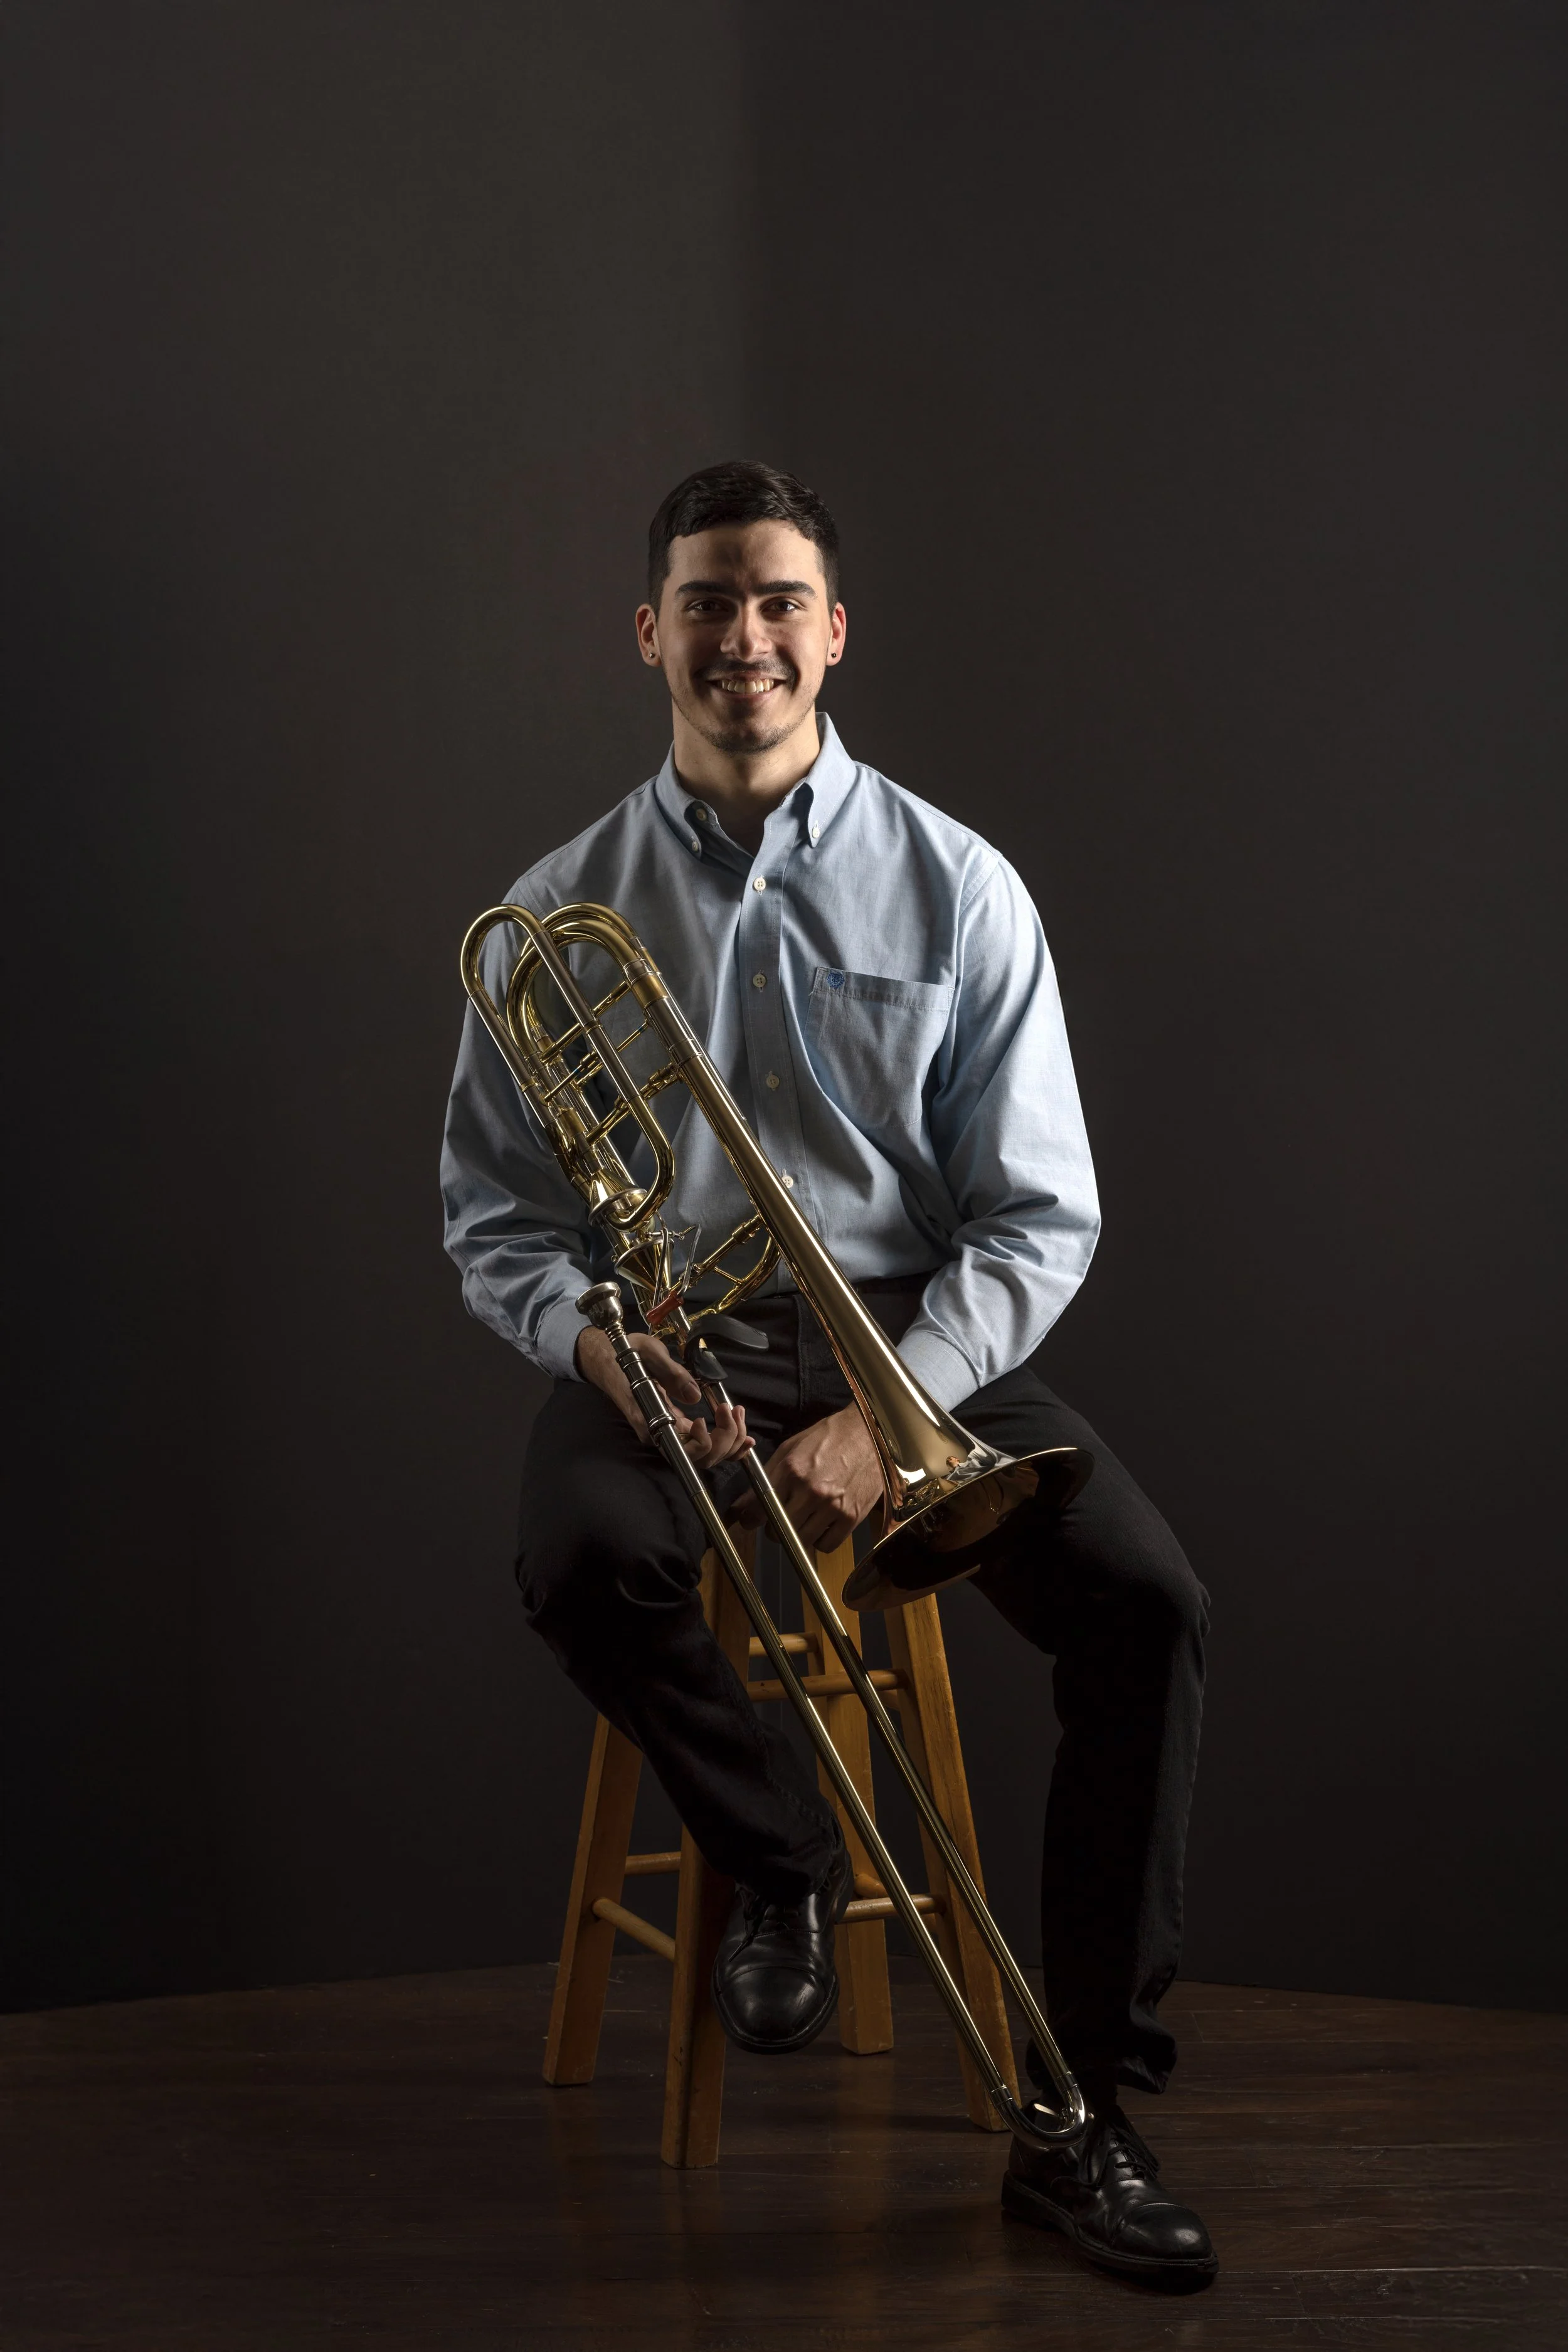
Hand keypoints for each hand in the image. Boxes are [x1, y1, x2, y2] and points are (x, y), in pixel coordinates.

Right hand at [575, 1325, 751, 1469]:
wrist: (607, 1358)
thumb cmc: (626, 1354)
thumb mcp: (650, 1353)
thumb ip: (672, 1373)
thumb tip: (694, 1395)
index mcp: (650, 1419)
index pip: (682, 1449)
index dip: (703, 1442)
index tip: (710, 1416)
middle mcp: (659, 1432)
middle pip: (700, 1456)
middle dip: (725, 1439)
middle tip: (732, 1410)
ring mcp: (669, 1432)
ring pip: (706, 1454)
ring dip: (729, 1439)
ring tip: (738, 1413)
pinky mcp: (676, 1426)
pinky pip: (703, 1444)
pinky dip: (727, 1443)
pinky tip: (744, 1436)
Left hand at [739, 1405, 881, 1552]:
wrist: (869, 1434)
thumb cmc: (829, 1438)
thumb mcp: (791, 1449)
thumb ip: (765, 1477)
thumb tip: (742, 1507)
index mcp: (791, 1469)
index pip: (760, 1507)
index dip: (752, 1518)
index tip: (750, 1521)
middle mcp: (810, 1489)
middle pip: (779, 1528)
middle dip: (774, 1528)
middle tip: (779, 1520)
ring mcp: (832, 1505)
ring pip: (801, 1540)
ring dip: (796, 1536)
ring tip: (801, 1522)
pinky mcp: (851, 1516)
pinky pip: (827, 1545)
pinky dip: (820, 1541)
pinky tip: (821, 1526)